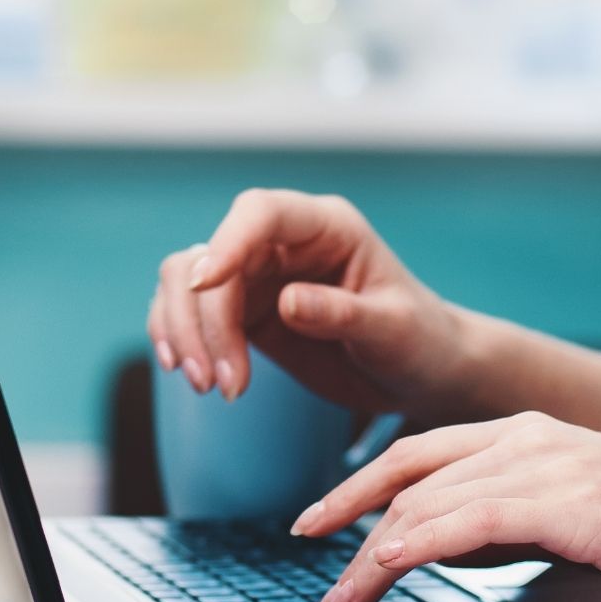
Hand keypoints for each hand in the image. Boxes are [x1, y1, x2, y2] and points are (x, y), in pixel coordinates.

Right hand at [146, 189, 469, 409]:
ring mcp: (258, 276)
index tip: (206, 285)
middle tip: (216, 382)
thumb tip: (287, 302)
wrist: (420, 372)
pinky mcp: (244, 312)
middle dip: (201, 318)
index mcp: (327, 228)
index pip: (260, 213)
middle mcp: (284, 243)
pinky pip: (190, 313)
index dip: (227, 242)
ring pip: (186, 282)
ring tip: (210, 388)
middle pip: (208, 255)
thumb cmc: (418, 340)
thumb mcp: (393, 330)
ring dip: (184, 332)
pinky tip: (194, 376)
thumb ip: (343, 313)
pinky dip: (180, 339)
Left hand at [292, 412, 600, 601]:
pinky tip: (387, 566)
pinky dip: (415, 545)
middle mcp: (531, 438)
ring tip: (341, 598)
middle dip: (348, 518)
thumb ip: (523, 518)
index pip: (423, 453)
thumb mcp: (587, 511)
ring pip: (427, 502)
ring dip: (371, 553)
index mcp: (534, 433)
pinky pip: (466, 521)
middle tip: (313, 562)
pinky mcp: (566, 501)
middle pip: (408, 474)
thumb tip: (467, 546)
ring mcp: (547, 465)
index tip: (324, 519)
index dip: (363, 484)